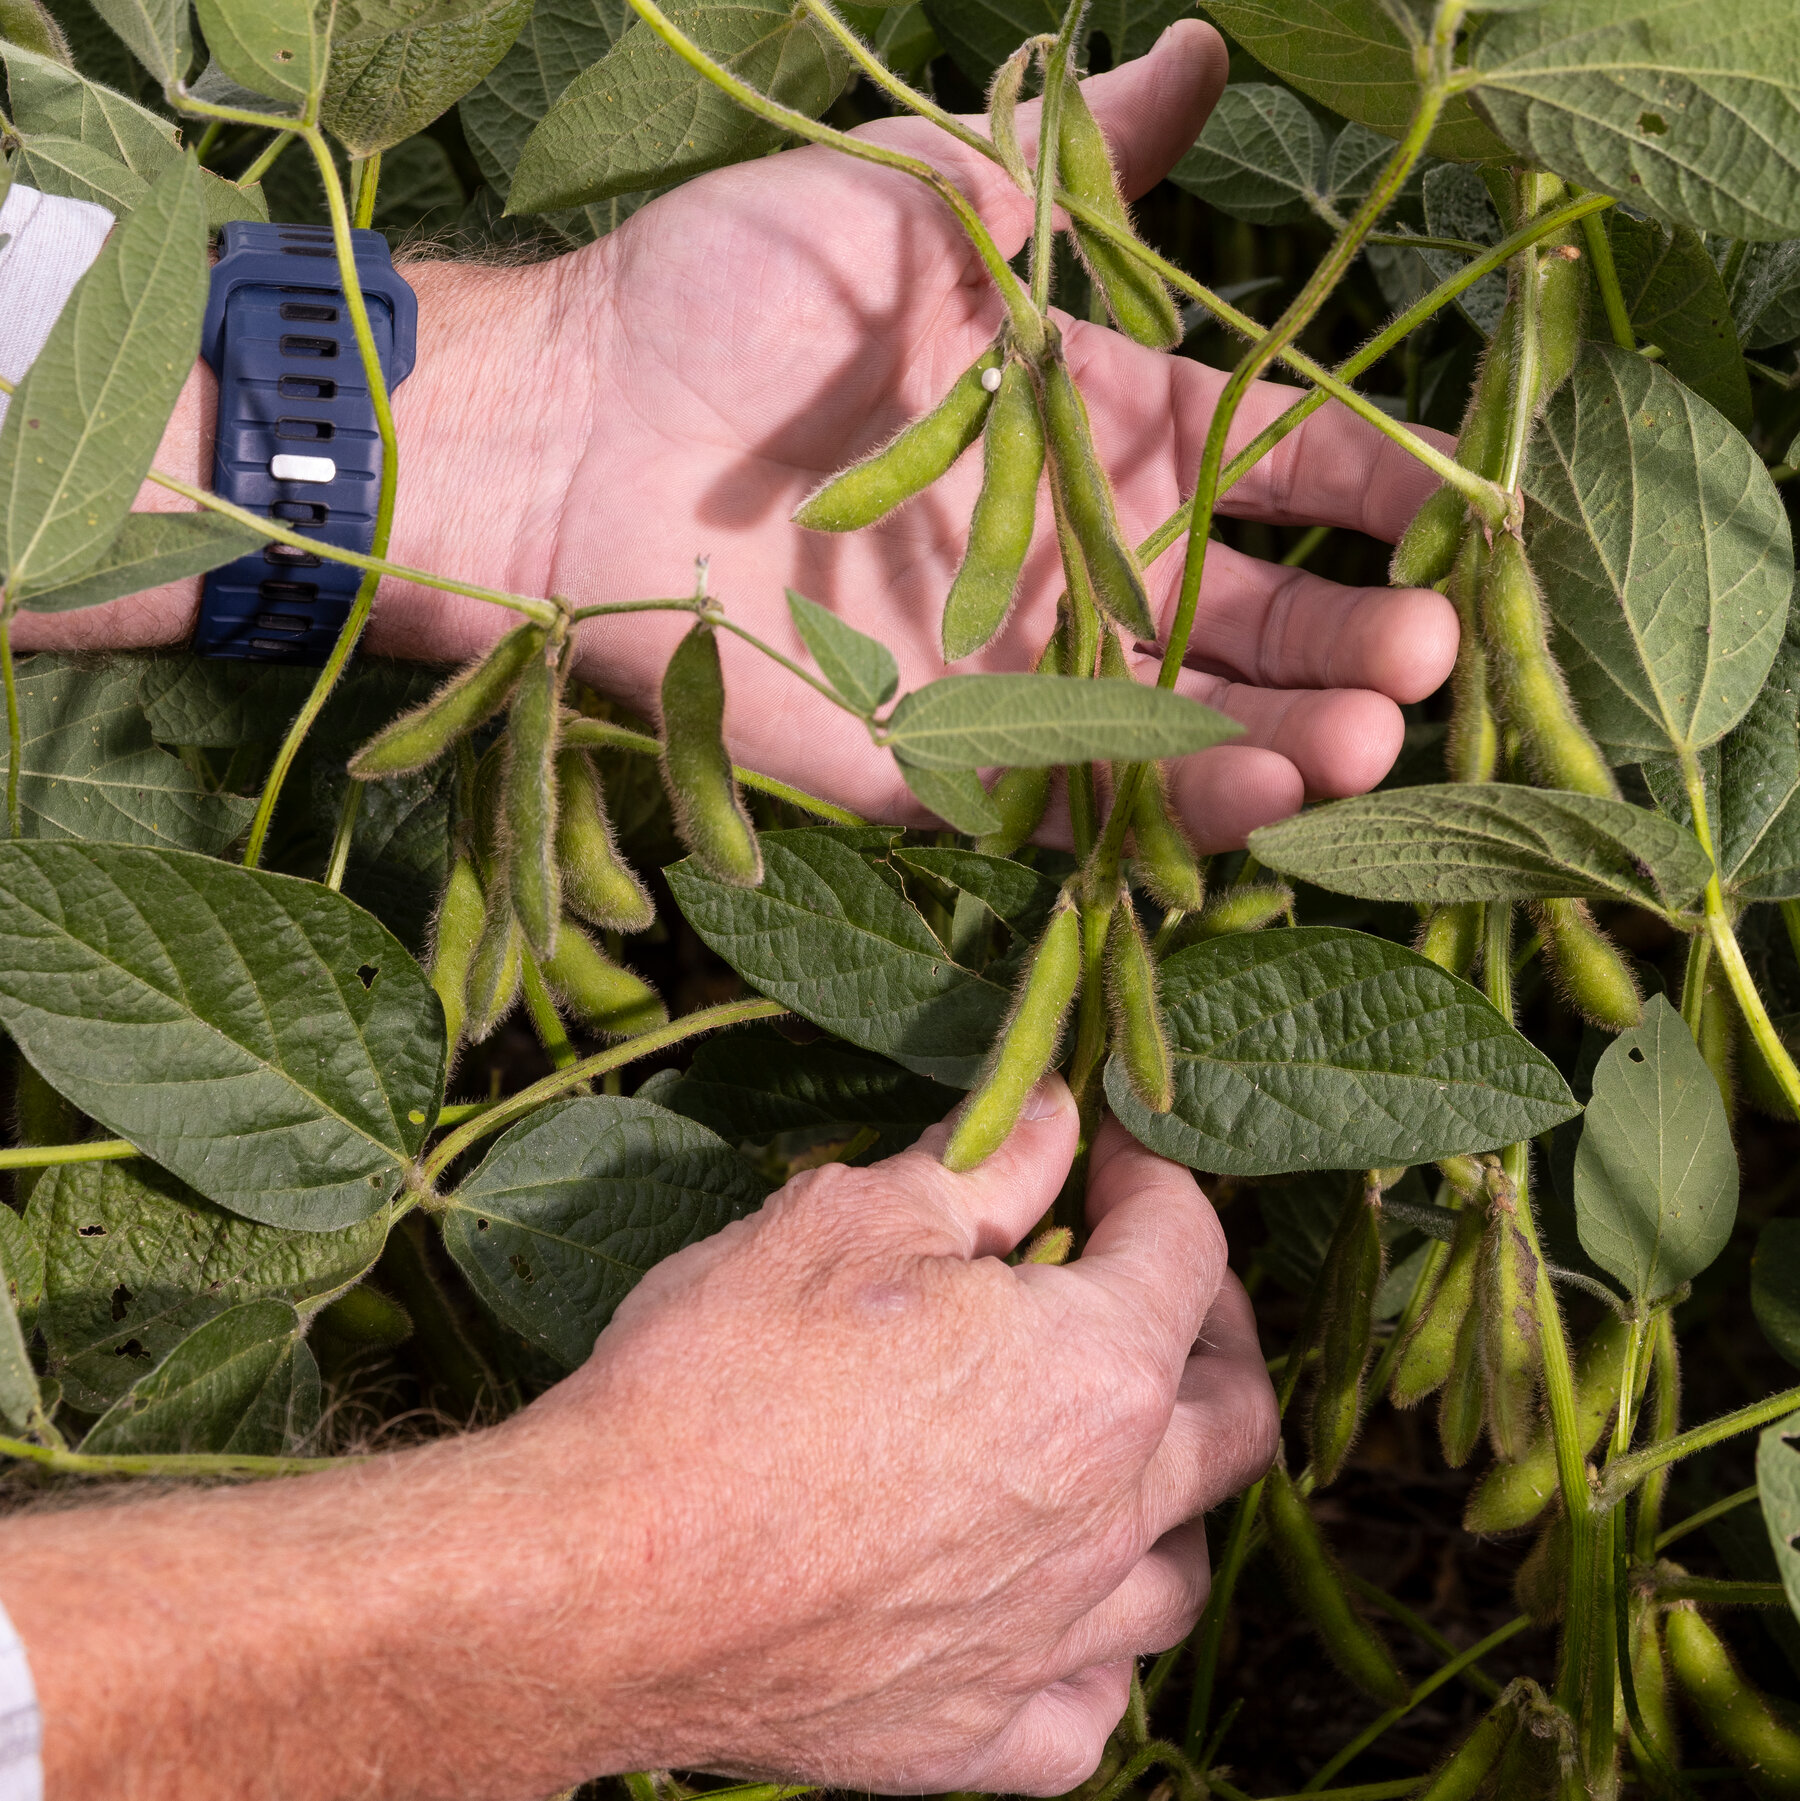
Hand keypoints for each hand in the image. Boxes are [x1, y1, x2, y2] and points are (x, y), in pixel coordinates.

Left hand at [17, 22, 1452, 848]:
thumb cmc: (736, 294)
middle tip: (1433, 658)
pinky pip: (1074, 797)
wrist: (576, 424)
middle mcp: (1068, 560)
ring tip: (1375, 738)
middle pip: (1246, 615)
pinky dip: (1168, 805)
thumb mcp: (924, 197)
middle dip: (1349, 638)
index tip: (1449, 510)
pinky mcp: (938, 761)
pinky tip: (1262, 794)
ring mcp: (1008, 671)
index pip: (1263, 467)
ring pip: (1183, 723)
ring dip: (1289, 736)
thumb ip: (1078, 165)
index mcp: (1087, 427)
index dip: (1360, 488)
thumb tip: (1204, 50)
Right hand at [522, 1081, 1274, 1791]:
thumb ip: (985, 1165)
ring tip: (1110, 1444)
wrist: (598, 1577)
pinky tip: (1047, 1605)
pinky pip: (1091, 1702)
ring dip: (1167, 1492)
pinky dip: (1091, 1646)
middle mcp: (1106, 1516)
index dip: (1152, 1178)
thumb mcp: (850, 1217)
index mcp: (1094, 1371)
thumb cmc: (721, 1375)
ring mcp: (1048, 1642)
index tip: (1107, 1152)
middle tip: (1142, 1278)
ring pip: (1180, 1571)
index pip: (1186, 1249)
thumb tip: (1052, 1111)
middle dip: (1210, 1325)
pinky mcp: (976, 1738)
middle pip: (1235, 1415)